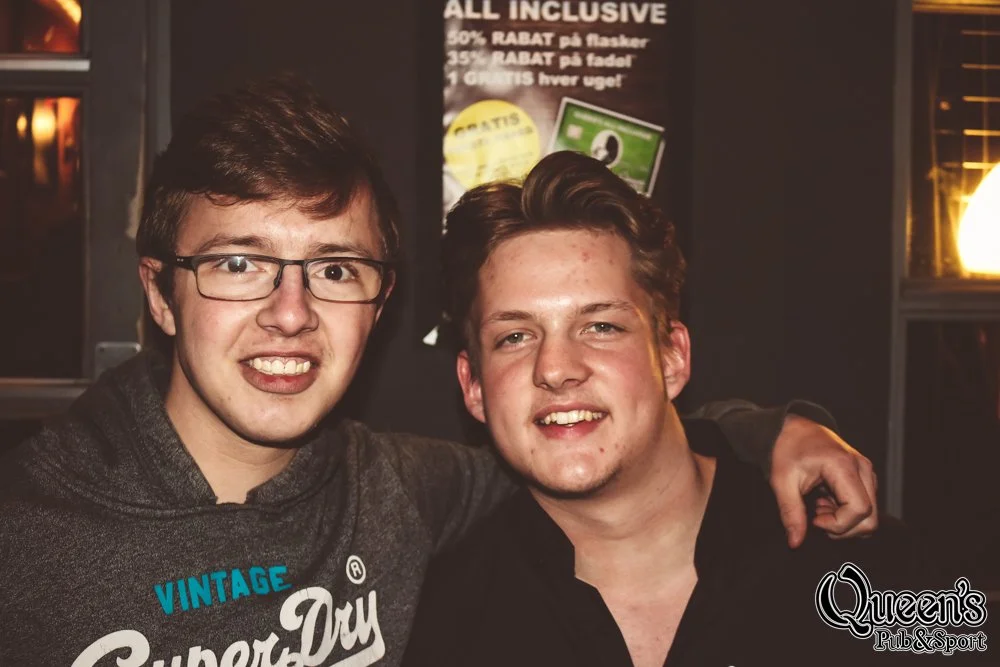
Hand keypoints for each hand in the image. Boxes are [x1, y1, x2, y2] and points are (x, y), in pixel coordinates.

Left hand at [770, 414, 877, 547]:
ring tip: (818, 507)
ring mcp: (865, 472)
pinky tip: (825, 501)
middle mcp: (862, 468)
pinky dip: (845, 512)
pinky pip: (865, 505)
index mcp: (844, 466)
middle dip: (843, 528)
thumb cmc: (787, 449)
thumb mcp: (782, 481)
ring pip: (870, 514)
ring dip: (844, 520)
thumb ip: (791, 513)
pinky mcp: (863, 476)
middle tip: (816, 518)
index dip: (838, 524)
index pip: (859, 509)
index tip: (814, 520)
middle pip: (870, 517)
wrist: (792, 428)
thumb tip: (795, 542)